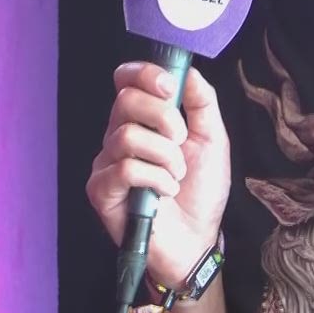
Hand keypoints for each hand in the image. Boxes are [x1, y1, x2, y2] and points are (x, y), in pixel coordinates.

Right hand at [86, 60, 230, 285]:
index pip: (126, 80)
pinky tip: (165, 192)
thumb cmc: (201, 193)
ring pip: (127, 136)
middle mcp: (119, 137)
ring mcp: (107, 164)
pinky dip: (155, 179)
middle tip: (182, 141)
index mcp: (143, 120)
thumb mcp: (212, 140)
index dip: (144, 74)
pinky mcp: (101, 191)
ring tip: (176, 175)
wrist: (197, 242)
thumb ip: (201, 102)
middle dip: (164, 117)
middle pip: (125, 100)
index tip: (170, 87)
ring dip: (165, 156)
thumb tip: (188, 70)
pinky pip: (125, 169)